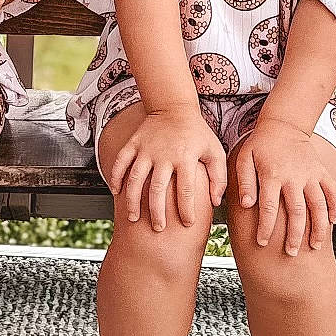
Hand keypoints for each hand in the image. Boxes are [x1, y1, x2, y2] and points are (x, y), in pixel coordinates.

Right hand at [108, 107, 227, 231]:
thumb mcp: (214, 151)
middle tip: (158, 228)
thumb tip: (215, 202)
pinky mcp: (134, 143)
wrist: (174, 107)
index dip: (187, 210)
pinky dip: (116, 176)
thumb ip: (219, 177)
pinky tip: (116, 192)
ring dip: (133, 200)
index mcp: (186, 158)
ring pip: (136, 178)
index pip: (186, 190)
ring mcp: (147, 149)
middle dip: (157, 211)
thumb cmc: (197, 133)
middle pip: (158, 188)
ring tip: (133, 217)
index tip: (187, 223)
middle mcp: (164, 154)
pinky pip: (121, 161)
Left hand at [233, 116, 335, 253]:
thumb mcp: (244, 159)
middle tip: (291, 253)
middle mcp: (294, 177)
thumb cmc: (260, 145)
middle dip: (295, 235)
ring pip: (319, 205)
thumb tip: (248, 205)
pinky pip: (331, 191)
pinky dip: (334, 206)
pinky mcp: (321, 171)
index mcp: (272, 175)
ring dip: (319, 227)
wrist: (284, 124)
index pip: (269, 208)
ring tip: (316, 246)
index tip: (262, 242)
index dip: (266, 228)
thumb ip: (245, 182)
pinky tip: (332, 222)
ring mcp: (310, 174)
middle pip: (297, 212)